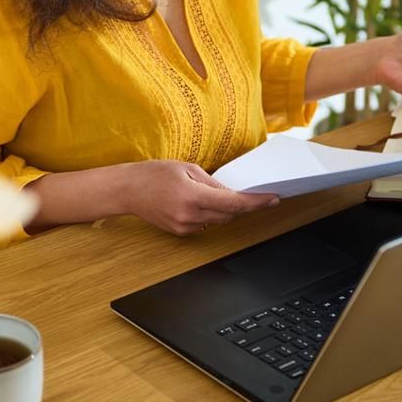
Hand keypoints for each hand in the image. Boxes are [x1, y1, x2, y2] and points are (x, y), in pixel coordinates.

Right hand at [122, 160, 278, 235]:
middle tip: (241, 190)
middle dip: (238, 203)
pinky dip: (208, 214)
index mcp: (193, 197)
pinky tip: (194, 202)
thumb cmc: (154, 174)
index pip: (234, 204)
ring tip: (203, 192)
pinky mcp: (180, 233)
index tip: (273, 199)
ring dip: (221, 209)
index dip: (256, 203)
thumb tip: (232, 194)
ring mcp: (184, 227)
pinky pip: (205, 225)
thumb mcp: (188, 169)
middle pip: (229, 215)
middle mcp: (190, 216)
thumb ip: (213, 183)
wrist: (128, 190)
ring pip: (218, 221)